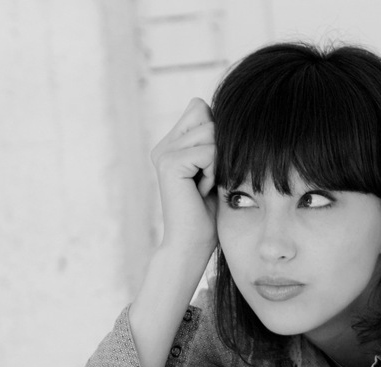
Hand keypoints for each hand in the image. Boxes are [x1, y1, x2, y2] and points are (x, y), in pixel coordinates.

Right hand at [151, 97, 218, 261]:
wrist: (192, 245)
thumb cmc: (209, 213)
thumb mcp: (215, 167)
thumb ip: (213, 137)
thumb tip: (217, 106)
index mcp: (171, 145)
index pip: (200, 109)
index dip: (215, 135)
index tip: (208, 169)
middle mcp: (163, 146)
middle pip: (206, 114)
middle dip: (217, 147)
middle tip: (206, 179)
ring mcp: (163, 153)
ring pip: (210, 132)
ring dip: (217, 161)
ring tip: (204, 186)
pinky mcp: (169, 163)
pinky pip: (209, 151)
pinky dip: (214, 171)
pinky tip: (201, 191)